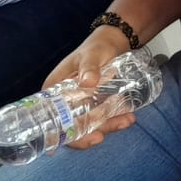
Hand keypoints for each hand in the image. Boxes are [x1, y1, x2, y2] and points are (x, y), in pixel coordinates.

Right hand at [43, 26, 135, 148]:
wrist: (114, 42)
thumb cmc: (96, 46)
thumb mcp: (91, 55)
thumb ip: (88, 67)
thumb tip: (87, 82)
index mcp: (54, 89)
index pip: (53, 117)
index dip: (63, 132)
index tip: (78, 137)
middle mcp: (65, 100)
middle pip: (71, 125)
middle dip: (88, 134)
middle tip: (103, 135)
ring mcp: (81, 103)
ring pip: (90, 124)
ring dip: (107, 126)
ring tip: (126, 120)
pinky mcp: (95, 104)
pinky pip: (103, 117)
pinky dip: (115, 119)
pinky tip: (128, 117)